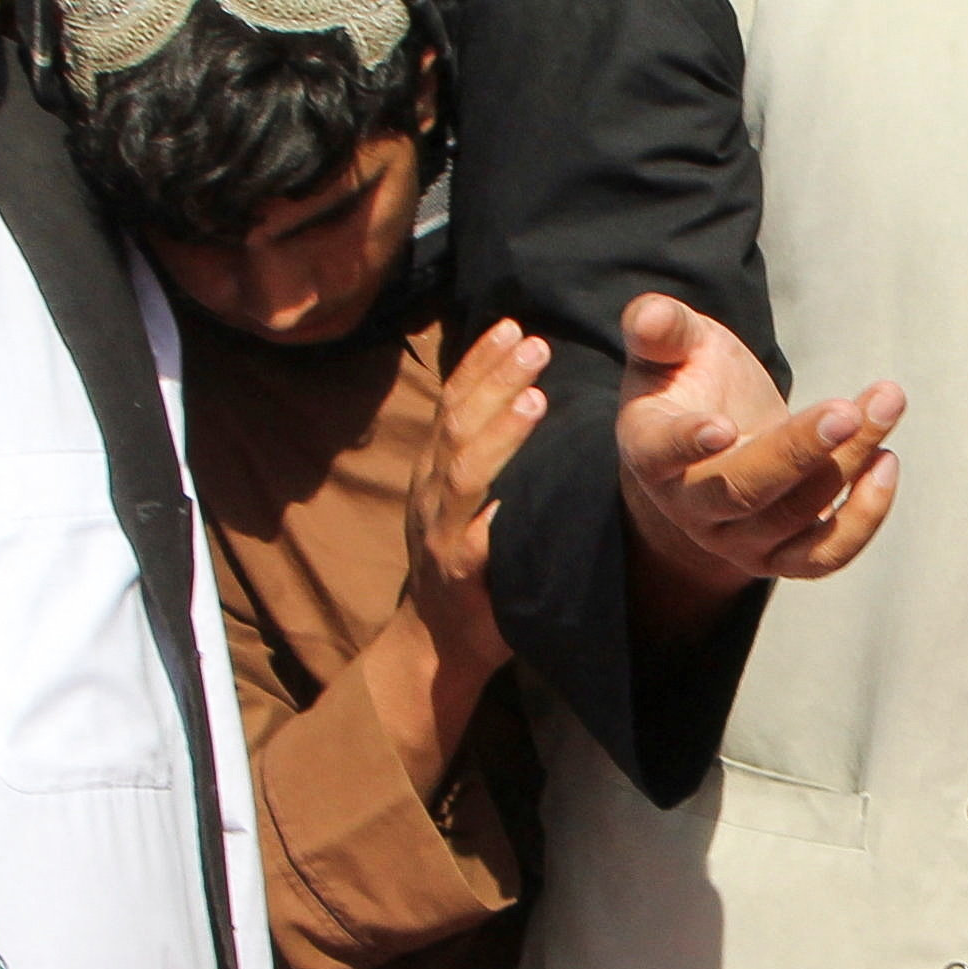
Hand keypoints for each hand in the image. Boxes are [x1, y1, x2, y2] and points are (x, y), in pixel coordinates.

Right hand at [413, 319, 549, 684]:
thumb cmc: (469, 564)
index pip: (452, 403)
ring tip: (536, 398)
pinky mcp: (459, 575)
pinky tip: (519, 496)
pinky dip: (493, 518)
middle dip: (493, 381)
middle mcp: (431, 494)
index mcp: (435, 472)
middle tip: (534, 344)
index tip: (511, 326)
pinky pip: (475, 543)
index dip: (478, 363)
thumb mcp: (469, 502)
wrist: (435, 643)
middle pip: (458, 425)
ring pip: (465, 473)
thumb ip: (487, 458)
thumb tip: (528, 397)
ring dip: (499, 433)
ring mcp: (441, 534)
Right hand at [615, 293, 901, 609]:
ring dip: (848, 461)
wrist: (718, 438)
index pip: (660, 453)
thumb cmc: (692, 380)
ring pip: (795, 514)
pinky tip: (885, 460)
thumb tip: (647, 315)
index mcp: (650, 450)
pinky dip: (863, 517)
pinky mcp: (781, 558)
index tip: (722, 426)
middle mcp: (690, 507)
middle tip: (846, 411)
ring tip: (885, 402)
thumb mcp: (674, 347)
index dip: (687, 443)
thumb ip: (662, 328)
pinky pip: (824, 556)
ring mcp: (736, 540)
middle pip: (742, 492)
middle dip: (798, 452)